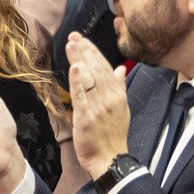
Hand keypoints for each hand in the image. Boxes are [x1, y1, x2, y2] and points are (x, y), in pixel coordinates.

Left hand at [64, 33, 130, 176]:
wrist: (110, 158)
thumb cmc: (113, 135)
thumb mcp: (122, 108)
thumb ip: (119, 87)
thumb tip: (120, 68)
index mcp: (117, 94)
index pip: (105, 68)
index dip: (93, 52)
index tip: (83, 39)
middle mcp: (109, 97)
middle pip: (96, 69)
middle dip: (85, 51)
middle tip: (74, 36)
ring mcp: (98, 106)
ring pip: (89, 78)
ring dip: (80, 60)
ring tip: (72, 44)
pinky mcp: (87, 116)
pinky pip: (81, 95)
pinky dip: (78, 81)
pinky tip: (75, 67)